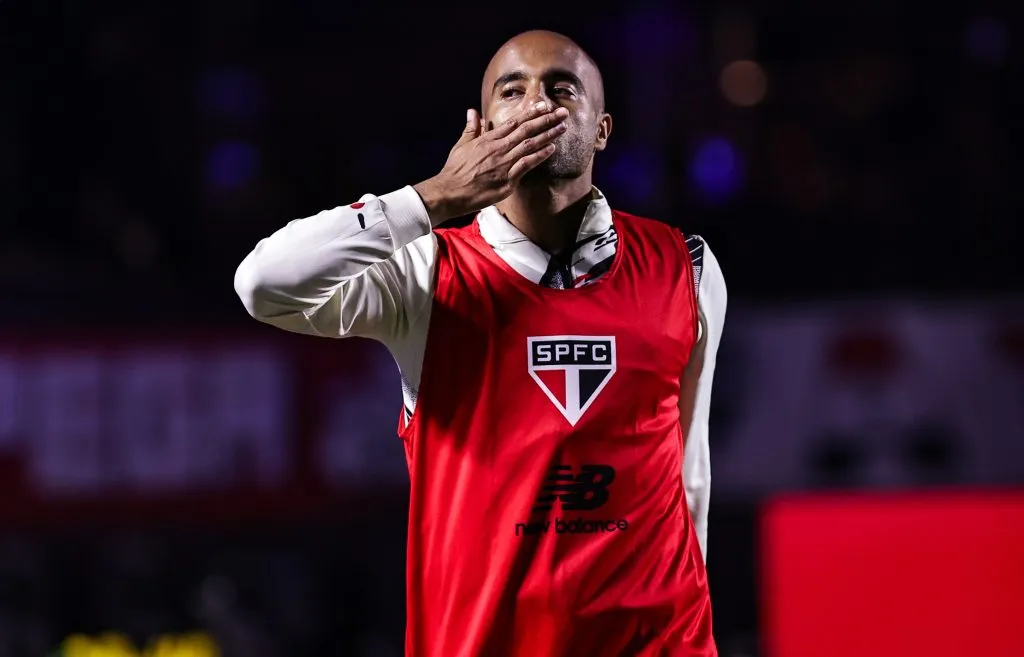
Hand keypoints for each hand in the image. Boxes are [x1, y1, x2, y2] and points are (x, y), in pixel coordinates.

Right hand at [414, 102, 569, 224]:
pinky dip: (540, 156)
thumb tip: (472, 111)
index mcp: (488, 139)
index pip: (514, 122)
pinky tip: (551, 148)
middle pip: (527, 130)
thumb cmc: (455, 170)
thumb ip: (471, 128)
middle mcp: (498, 148)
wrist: (450, 192)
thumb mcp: (462, 145)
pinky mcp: (507, 180)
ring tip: (563, 127)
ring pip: (530, 145)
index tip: (544, 106)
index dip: (531, 113)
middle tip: (562, 112)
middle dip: (546, 120)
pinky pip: (527, 165)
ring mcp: (504, 164)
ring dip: (548, 135)